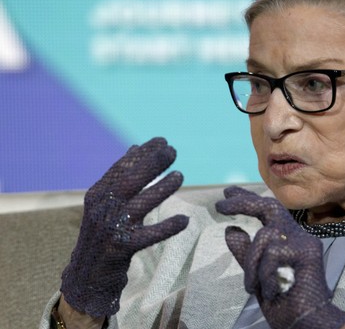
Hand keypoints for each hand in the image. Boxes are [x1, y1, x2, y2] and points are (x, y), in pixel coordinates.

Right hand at [60, 137, 188, 316]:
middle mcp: (101, 209)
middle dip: (151, 163)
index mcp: (97, 195)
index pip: (121, 168)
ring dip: (161, 189)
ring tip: (180, 176)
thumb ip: (121, 178)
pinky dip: (166, 227)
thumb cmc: (105, 234)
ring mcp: (109, 228)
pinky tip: (184, 220)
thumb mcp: (108, 204)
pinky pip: (148, 236)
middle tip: (173, 151)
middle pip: (128, 181)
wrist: (88, 276)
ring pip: (139, 204)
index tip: (162, 141)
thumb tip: (135, 148)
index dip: (142, 153)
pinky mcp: (120, 248)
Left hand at [215, 186, 344, 328]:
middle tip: (220, 204)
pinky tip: (271, 291)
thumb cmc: (285, 303)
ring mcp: (306, 243)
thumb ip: (246, 252)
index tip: (227, 192)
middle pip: (270, 207)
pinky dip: (264, 275)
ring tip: (253, 287)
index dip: (247, 200)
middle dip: (244, 203)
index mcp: (289, 240)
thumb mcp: (257, 275)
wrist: (307, 325)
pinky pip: (272, 254)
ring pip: (264, 237)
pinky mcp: (308, 253)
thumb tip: (230, 229)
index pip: (268, 211)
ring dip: (251, 265)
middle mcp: (300, 236)